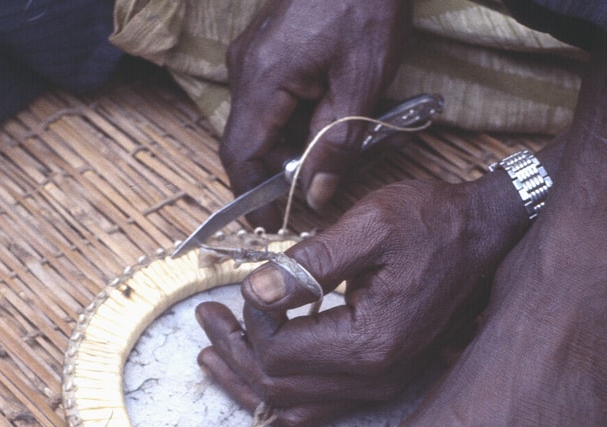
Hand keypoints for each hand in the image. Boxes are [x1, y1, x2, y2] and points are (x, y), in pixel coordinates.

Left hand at [196, 171, 528, 426]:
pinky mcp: (381, 380)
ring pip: (291, 409)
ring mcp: (380, 386)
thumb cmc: (434, 223)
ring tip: (212, 350)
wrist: (488, 236)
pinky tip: (257, 368)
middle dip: (234, 352)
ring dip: (246, 380)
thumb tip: (254, 292)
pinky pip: (317, 408)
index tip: (251, 280)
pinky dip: (279, 393)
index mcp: (371, 344)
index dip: (252, 318)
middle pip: (277, 389)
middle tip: (205, 317)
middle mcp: (376, 379)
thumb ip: (308, 262)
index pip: (280, 353)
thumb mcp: (370, 224)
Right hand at [220, 0, 411, 228]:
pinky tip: (323, 126)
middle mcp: (246, 68)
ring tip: (324, 164)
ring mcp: (253, 55)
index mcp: (263, 79)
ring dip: (285, 150)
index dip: (252, 199)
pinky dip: (290, 123)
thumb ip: (337, 143)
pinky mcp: (268, 48)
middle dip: (273, 177)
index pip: (239, 156)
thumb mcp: (363, 82)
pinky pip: (269, 99)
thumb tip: (315, 193)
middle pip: (245, 142)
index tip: (274, 225)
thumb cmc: (366, 5)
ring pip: (258, 122)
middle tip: (308, 201)